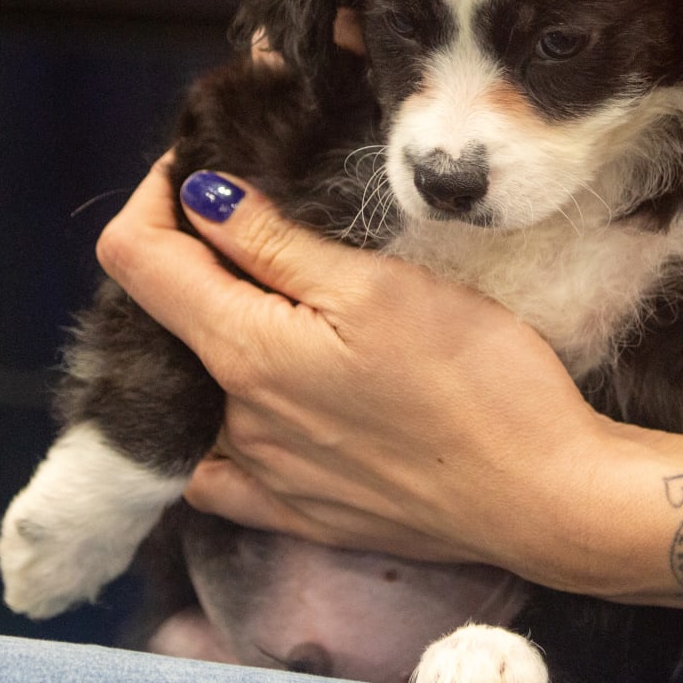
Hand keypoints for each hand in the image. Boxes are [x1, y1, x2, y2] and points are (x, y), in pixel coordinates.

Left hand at [93, 157, 610, 571]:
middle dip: (202, 260)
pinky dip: (226, 433)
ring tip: (298, 310)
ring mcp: (265, 475)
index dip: (153, 198)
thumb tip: (197, 198)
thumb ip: (274, 244)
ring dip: (231, 336)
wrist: (544, 496)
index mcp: (243, 350)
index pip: (138, 258)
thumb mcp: (378, 285)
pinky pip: (224, 476)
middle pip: (172, 318)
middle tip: (268, 223)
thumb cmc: (477, 378)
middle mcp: (234, 420)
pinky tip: (266, 412)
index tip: (198, 167)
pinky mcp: (303, 515)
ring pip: (204, 388)